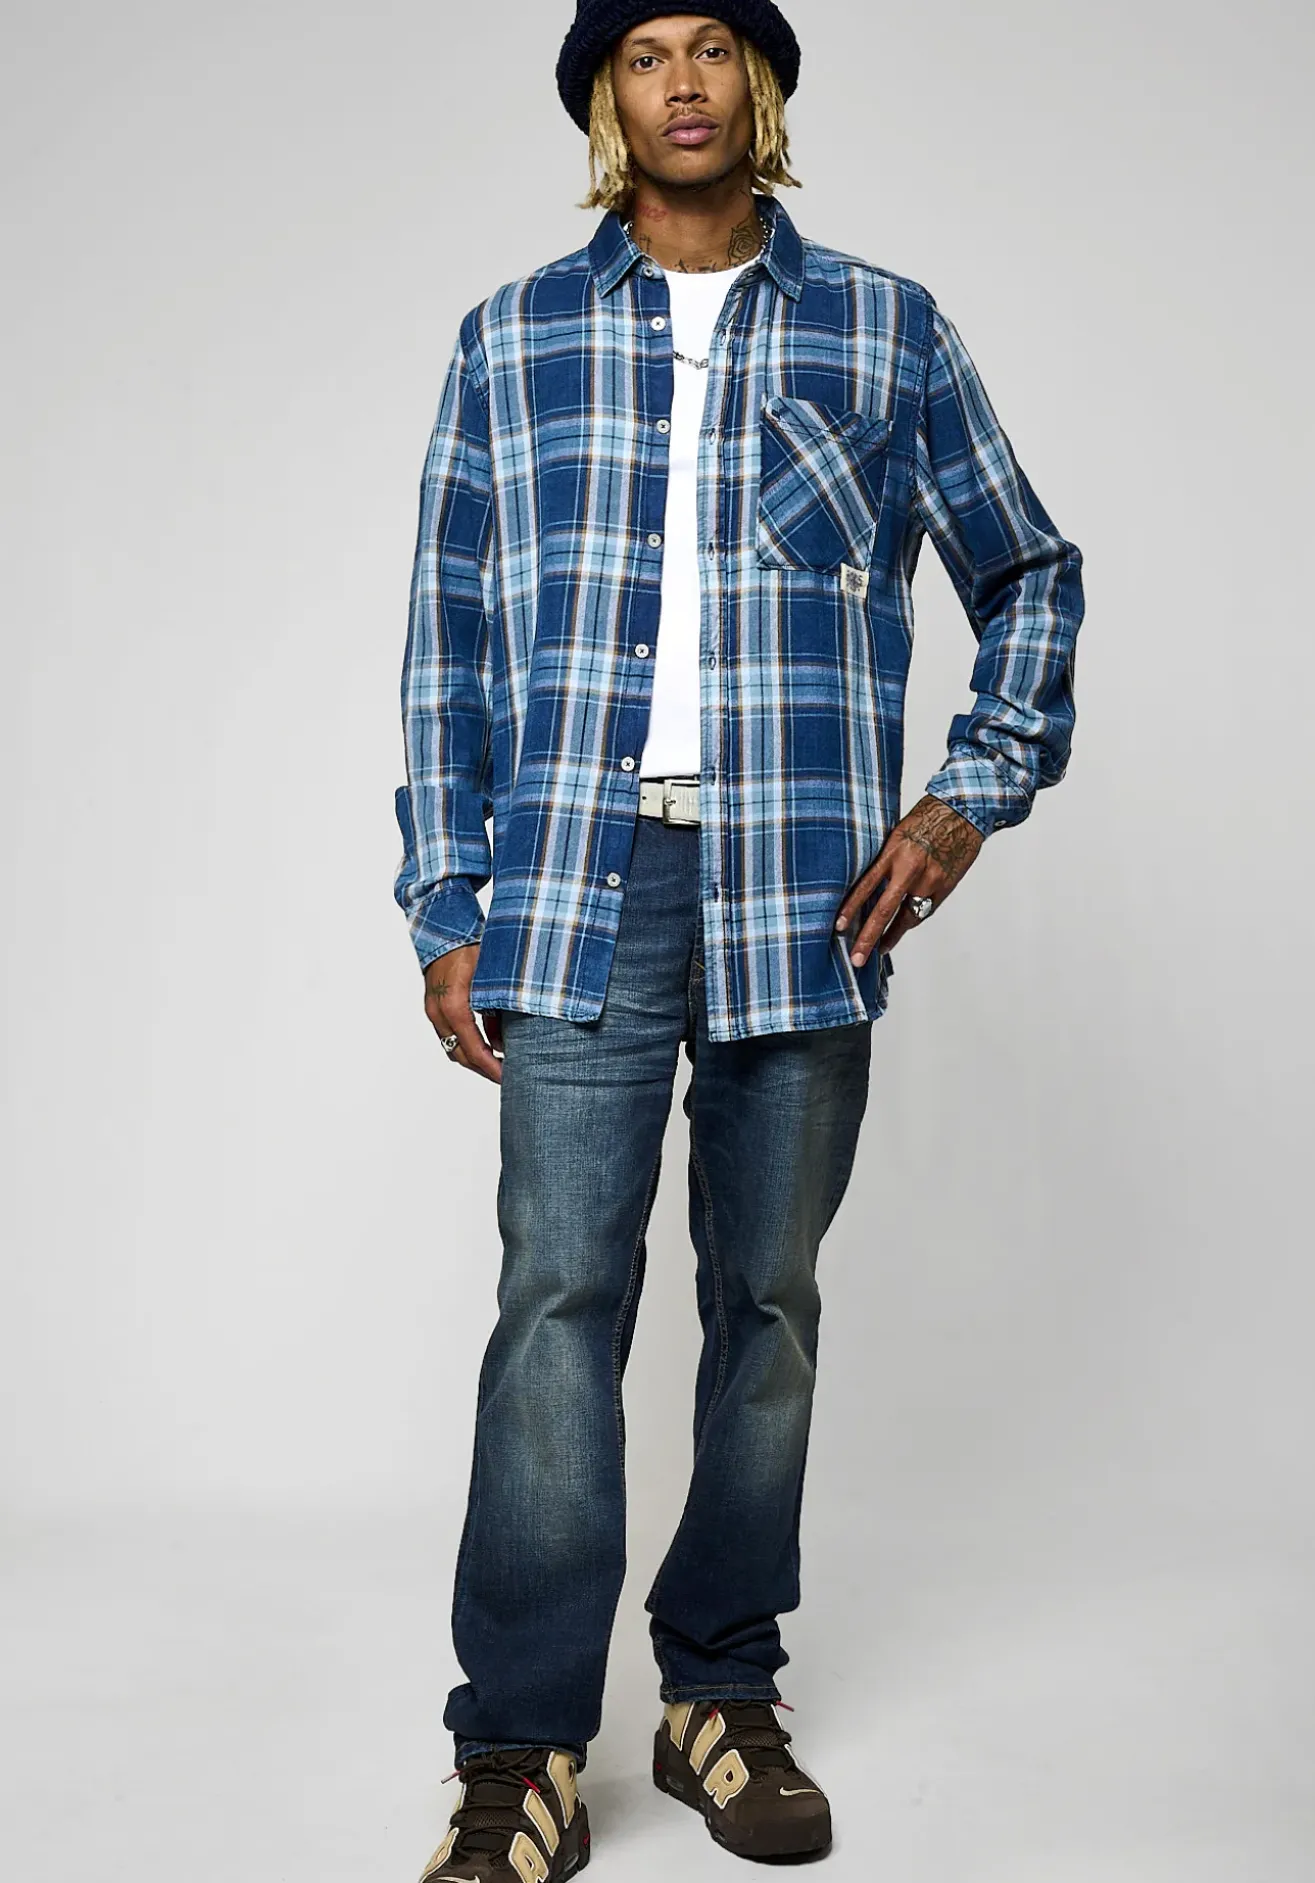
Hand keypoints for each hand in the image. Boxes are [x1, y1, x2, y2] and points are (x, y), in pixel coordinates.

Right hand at [423, 943, 503, 1083]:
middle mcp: (439, 1012)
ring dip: (473, 1058)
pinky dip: (466, 1044)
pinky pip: (449, 1034)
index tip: (506, 1077)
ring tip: (497, 1064)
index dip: (491, 1067)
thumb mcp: (492, 979)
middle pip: (460, 1054)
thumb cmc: (470, 947)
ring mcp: (433, 1010)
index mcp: (454, 1006)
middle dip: (483, 1069)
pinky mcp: (434, 1006)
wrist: (444, 928)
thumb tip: (505, 1042)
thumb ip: (499, 1011)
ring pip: (452, 1047)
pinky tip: (485, 1045)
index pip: (473, 1049)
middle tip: (506, 1076)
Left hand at [834, 795, 983, 965]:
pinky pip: (925, 911)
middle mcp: (910, 870)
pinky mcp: (945, 887)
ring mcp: (930, 881)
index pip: (865, 886)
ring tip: (879, 950)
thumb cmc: (927, 817)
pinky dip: (912, 921)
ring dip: (891, 936)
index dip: (851, 909)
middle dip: (868, 938)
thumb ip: (884, 858)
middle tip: (856, 958)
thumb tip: (869, 882)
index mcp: (893, 853)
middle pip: (884, 911)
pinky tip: (901, 930)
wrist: (964, 811)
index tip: (839, 927)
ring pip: (907, 917)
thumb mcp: (897, 833)